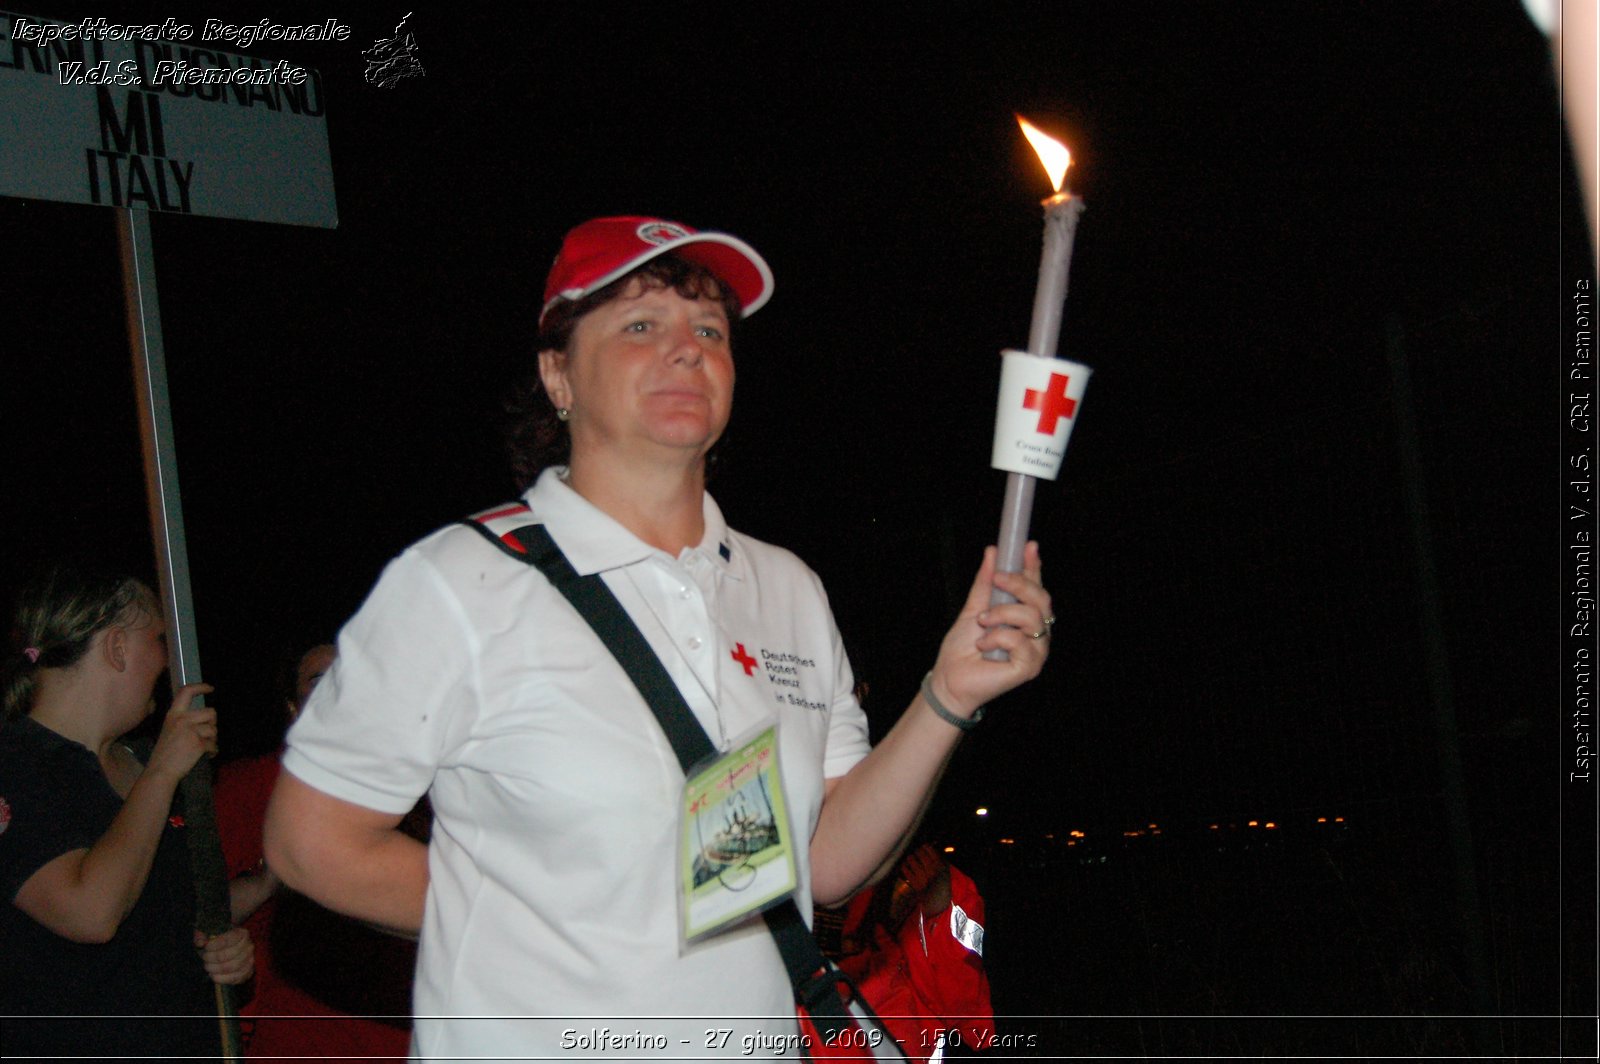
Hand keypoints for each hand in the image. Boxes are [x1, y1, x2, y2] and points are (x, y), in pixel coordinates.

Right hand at [146, 684, 216, 783]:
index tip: (210, 688)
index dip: (200, 687)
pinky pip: (214, 745)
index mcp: (173, 714)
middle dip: (212, 723)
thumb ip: (183, 721)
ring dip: (213, 739)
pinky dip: (213, 751)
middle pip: (211, 712)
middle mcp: (182, 720)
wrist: (160, 771)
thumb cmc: (164, 753)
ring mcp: (191, 731)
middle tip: (206, 734)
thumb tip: (204, 718)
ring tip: (204, 746)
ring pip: (214, 729)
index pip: (186, 692)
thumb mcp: (169, 729)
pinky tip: (207, 755)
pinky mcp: (198, 744)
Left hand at [195, 926, 253, 985]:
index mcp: (241, 933)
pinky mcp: (248, 973)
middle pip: (228, 955)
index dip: (214, 945)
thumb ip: (202, 936)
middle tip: (205, 958)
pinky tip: (213, 975)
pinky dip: (221, 979)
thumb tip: (200, 942)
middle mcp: (249, 946)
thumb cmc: (219, 942)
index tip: (206, 947)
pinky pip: (235, 978)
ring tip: (208, 967)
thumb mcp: (209, 935)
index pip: (228, 940)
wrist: (231, 951)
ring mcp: (250, 960)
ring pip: (231, 967)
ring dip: (215, 969)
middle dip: (212, 958)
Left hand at [928, 543, 1051, 716]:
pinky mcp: (1030, 667)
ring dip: (1001, 614)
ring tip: (982, 622)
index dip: (1034, 566)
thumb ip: (985, 583)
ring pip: (1032, 617)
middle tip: (996, 579)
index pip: (1036, 588)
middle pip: (1041, 599)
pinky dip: (997, 637)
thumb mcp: (973, 608)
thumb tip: (992, 552)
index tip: (1028, 546)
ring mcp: (1036, 651)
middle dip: (1018, 583)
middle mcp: (1036, 633)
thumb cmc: (963, 648)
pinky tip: (984, 645)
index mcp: (1024, 617)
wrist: (949, 678)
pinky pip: (1020, 640)